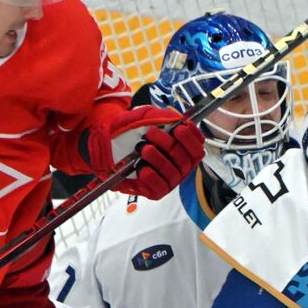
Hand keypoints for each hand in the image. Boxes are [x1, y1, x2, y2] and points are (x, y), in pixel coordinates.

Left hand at [84, 105, 204, 199]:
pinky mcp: (156, 191)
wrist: (110, 141)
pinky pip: (159, 188)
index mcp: (184, 150)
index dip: (191, 138)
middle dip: (167, 144)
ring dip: (158, 159)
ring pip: (171, 172)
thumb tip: (176, 119)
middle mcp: (180, 167)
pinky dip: (151, 177)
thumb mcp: (148, 117)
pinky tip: (142, 168)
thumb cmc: (133, 131)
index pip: (197, 147)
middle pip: (183, 158)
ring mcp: (169, 180)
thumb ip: (163, 116)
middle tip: (150, 133)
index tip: (179, 128)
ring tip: (144, 149)